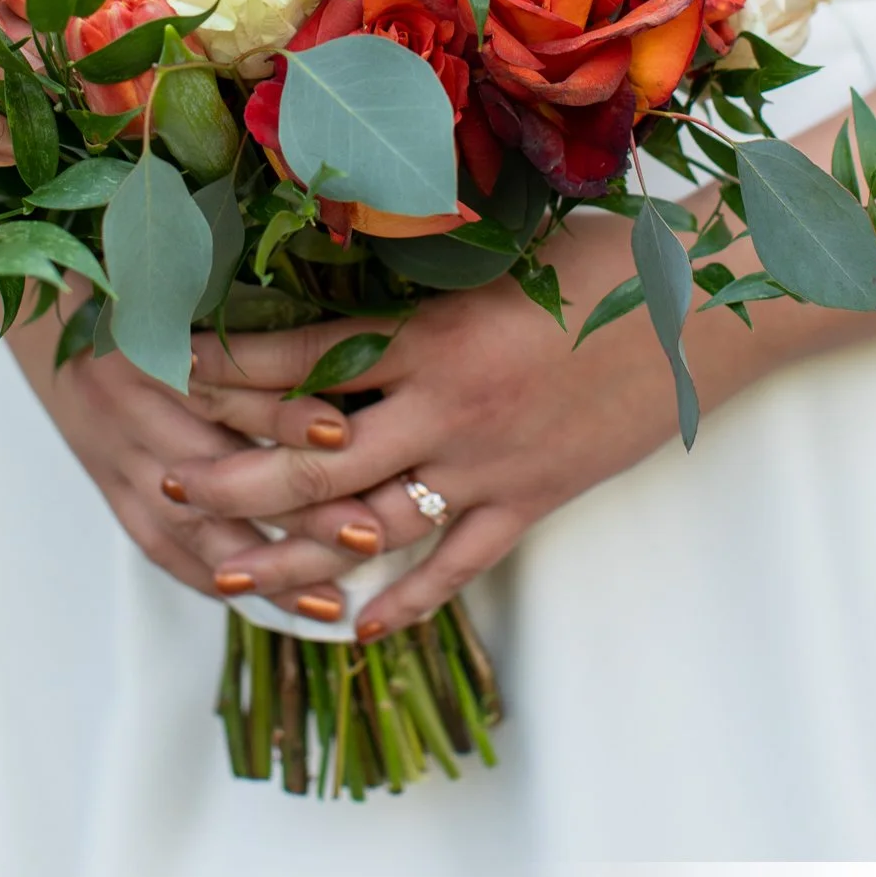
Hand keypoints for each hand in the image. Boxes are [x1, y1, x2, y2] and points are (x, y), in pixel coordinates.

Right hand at [0, 292, 397, 619]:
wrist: (53, 316)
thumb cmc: (144, 298)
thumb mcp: (189, 293)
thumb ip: (254, 330)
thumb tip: (345, 365)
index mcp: (153, 343)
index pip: (224, 385)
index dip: (282, 409)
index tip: (343, 432)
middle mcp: (130, 403)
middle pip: (218, 468)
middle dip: (295, 510)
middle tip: (365, 535)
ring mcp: (116, 454)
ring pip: (193, 525)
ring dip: (264, 569)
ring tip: (330, 601)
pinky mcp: (111, 490)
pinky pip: (161, 547)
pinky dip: (214, 579)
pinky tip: (268, 602)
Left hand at [171, 212, 696, 638]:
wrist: (705, 311)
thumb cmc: (608, 258)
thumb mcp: (503, 249)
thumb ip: (426, 275)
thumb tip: (350, 252)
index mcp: (432, 332)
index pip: (305, 359)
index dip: (231, 366)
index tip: (170, 366)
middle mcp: (445, 405)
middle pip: (315, 456)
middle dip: (234, 475)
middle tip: (170, 487)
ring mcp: (488, 464)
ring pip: (372, 524)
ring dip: (297, 552)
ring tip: (231, 574)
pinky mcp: (532, 501)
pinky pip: (457, 564)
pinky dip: (407, 598)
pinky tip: (359, 627)